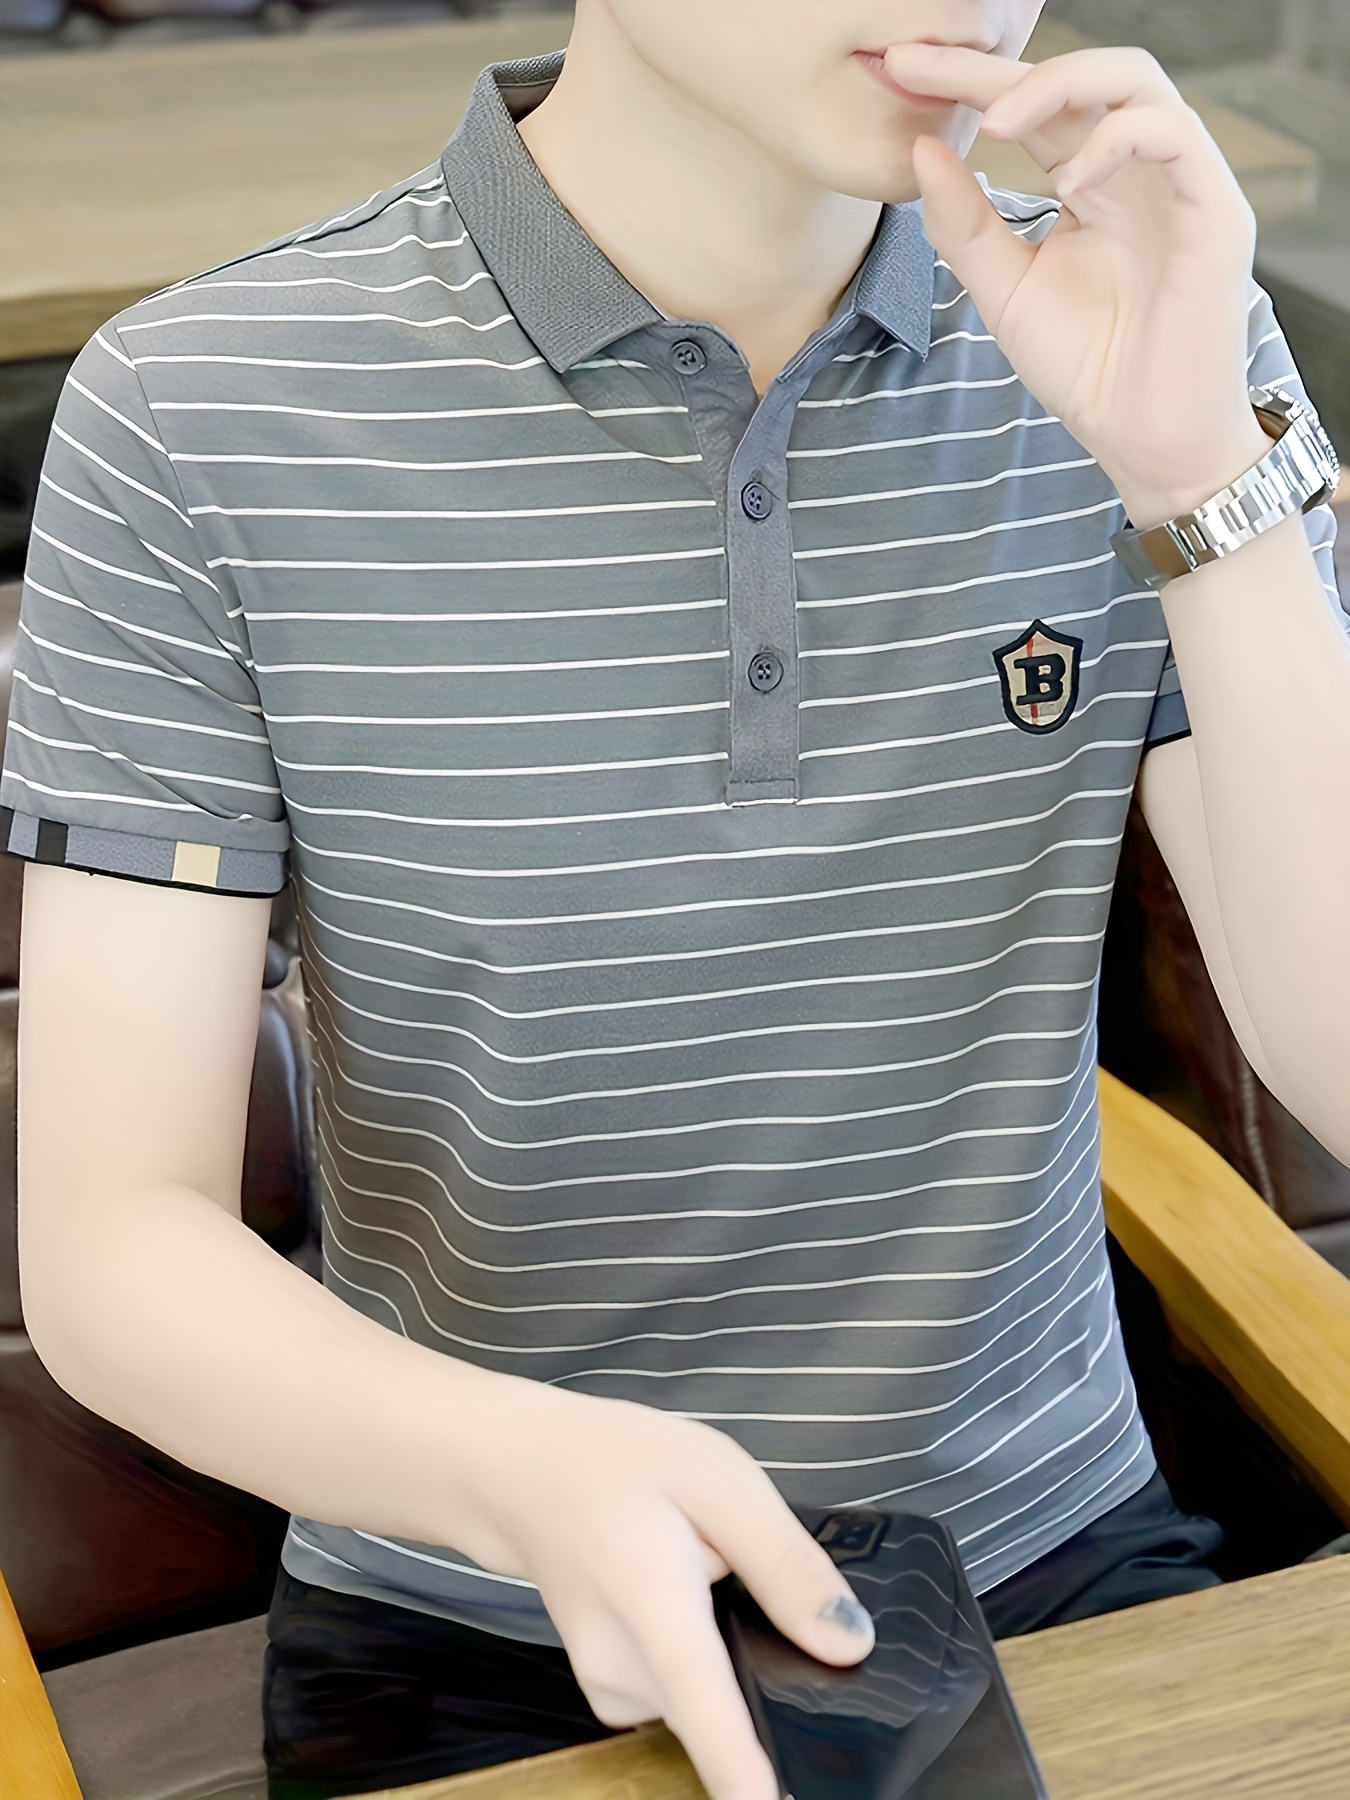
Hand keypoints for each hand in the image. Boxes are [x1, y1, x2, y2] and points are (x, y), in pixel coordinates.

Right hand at [450, 1378, 873, 1799]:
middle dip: (764, 1660)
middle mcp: (622, 1667)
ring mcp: (611, 1690)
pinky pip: (687, 1695)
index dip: (742, 1771)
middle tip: (734, 1566)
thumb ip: (784, 1562)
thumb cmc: (615, 1463)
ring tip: (699, 1567)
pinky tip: (683, 1595)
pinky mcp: (614, 1696)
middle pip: (727, 1707)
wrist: (526, 1472)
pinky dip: (702, 1654)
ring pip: (711, 1698)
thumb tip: (848, 1642)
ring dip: (729, 1648)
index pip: (706, 1709)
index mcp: (651, 1604)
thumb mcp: (717, 1479)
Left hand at [886, 41, 1269, 528]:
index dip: (968, 84)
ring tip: (997, 126)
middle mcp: (1137, 170)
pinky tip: (1071, 182)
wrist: (1145, 438)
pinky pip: (1174, 133)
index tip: (900, 72)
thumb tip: (921, 150)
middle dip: (995, 67)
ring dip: (1058, 87)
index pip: (1031, 109)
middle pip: (1075, 78)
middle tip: (924, 67)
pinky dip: (1116, 141)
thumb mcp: (1005, 293)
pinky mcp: (1215, 209)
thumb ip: (964, 227)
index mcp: (1090, 183)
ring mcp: (1180, 183)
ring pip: (1134, 81)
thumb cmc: (1088, 369)